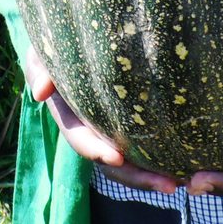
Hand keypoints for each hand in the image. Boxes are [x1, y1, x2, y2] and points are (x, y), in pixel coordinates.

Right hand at [24, 47, 179, 193]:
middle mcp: (91, 129)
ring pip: (129, 162)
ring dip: (151, 175)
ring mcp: (110, 130)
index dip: (96, 150)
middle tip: (167, 184)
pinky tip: (183, 164)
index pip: (81, 138)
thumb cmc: (58, 44)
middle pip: (111, 162)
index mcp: (70, 116)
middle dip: (136, 175)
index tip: (117, 157)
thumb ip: (39, 68)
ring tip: (178, 182)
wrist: (75, 39)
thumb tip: (40, 92)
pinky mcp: (130, 123)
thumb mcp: (43, 52)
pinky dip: (158, 158)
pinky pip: (142, 146)